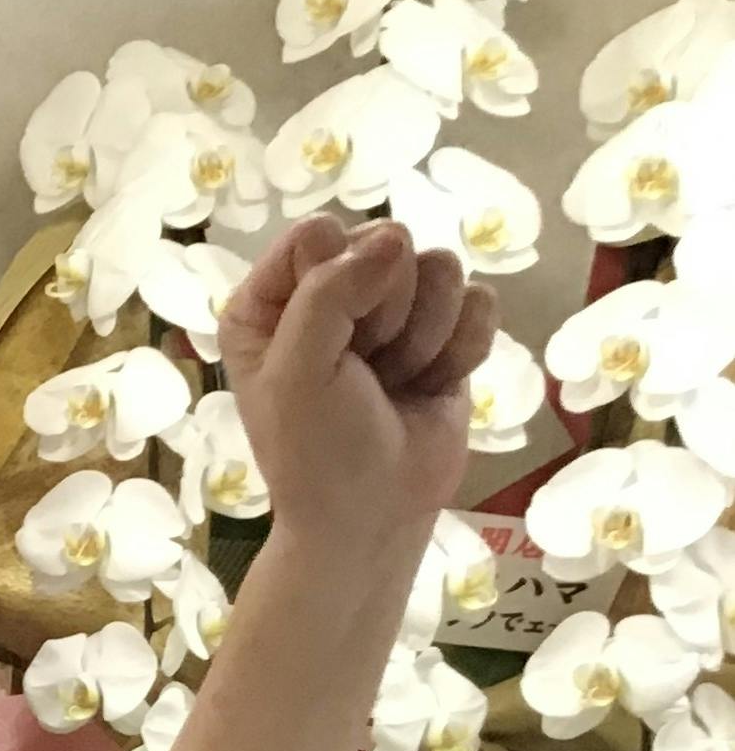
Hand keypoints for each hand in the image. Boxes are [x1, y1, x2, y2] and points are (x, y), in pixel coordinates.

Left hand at [219, 213, 495, 562]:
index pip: (319, 234)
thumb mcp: (297, 372)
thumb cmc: (317, 451)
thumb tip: (393, 238)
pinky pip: (480, 301)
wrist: (374, 517)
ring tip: (396, 381)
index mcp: (271, 299)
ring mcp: (392, 309)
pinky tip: (432, 385)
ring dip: (424, 336)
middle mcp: (329, 293)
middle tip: (366, 370)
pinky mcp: (445, 331)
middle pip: (388, 241)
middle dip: (387, 312)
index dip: (339, 280)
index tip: (331, 342)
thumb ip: (329, 294)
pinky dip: (461, 349)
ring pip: (441, 266)